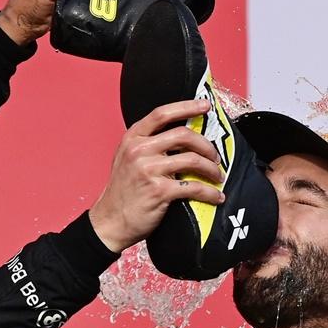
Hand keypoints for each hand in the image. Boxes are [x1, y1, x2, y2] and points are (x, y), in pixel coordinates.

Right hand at [89, 100, 225, 252]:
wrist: (110, 221)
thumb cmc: (122, 191)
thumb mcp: (127, 158)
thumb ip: (147, 144)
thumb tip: (179, 135)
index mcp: (132, 138)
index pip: (162, 114)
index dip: (186, 107)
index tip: (205, 106)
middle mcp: (139, 150)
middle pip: (183, 135)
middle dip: (206, 145)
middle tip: (215, 156)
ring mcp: (149, 170)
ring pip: (192, 159)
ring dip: (211, 168)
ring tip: (217, 176)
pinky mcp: (159, 191)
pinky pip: (194, 186)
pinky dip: (210, 192)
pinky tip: (216, 196)